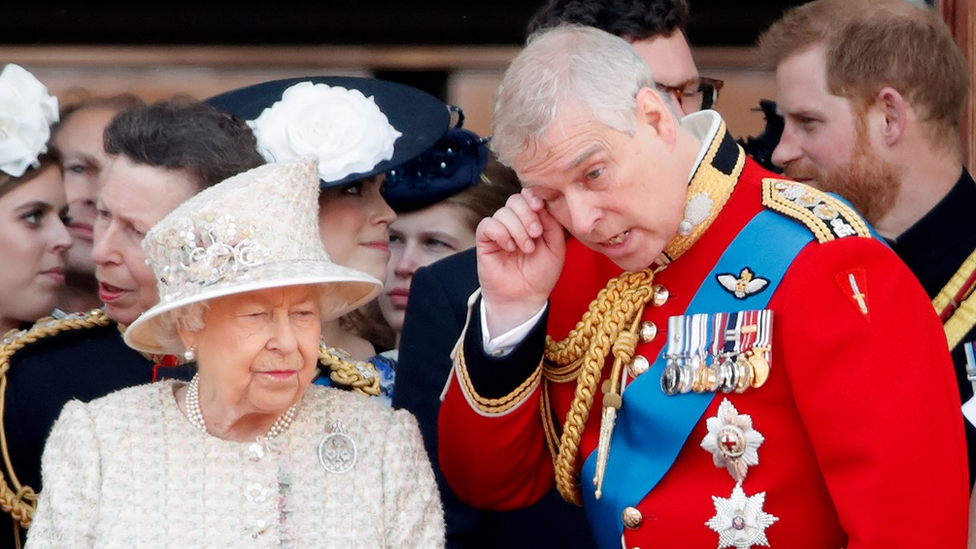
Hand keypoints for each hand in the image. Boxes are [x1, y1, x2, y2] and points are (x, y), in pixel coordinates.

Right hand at [476, 189, 565, 336]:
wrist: (524, 298)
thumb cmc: (541, 275)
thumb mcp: (556, 248)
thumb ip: (553, 224)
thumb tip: (543, 203)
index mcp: (533, 220)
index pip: (530, 196)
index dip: (534, 197)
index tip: (540, 207)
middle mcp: (515, 222)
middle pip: (515, 199)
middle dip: (527, 214)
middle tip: (536, 234)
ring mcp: (500, 230)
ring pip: (503, 212)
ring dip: (517, 229)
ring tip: (526, 248)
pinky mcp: (485, 240)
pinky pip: (488, 224)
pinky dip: (500, 233)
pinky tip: (509, 247)